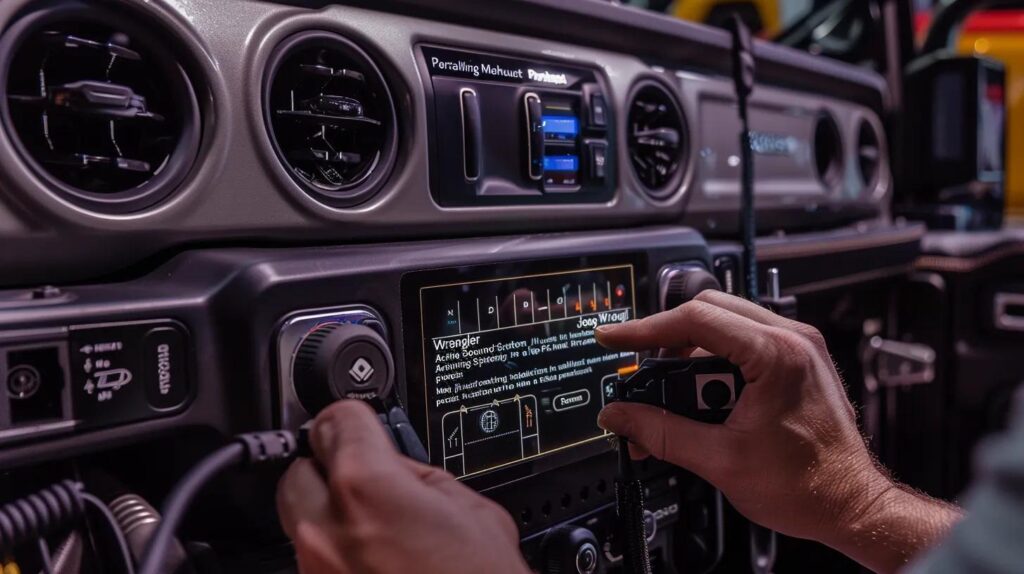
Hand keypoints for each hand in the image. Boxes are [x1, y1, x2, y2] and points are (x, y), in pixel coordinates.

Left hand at [276, 400, 529, 573]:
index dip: (355, 418)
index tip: (360, 425)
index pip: (335, 419)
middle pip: (297, 469)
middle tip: (366, 479)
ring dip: (329, 515)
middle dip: (330, 468)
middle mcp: (325, 530)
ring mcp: (314, 573)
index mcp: (367, 487)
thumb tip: (395, 463)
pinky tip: (374, 565)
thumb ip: (421, 474)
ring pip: (298, 521)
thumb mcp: (474, 510)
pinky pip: (311, 563)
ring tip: (376, 530)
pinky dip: (334, 556)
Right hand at [595, 290, 959, 572]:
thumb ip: (661, 433)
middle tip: (642, 376)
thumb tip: (621, 416)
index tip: (614, 338)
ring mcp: (796, 348)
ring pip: (723, 326)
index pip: (694, 319)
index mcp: (777, 354)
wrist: (851, 505)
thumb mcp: (720, 460)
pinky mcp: (795, 361)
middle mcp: (791, 340)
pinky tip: (703, 401)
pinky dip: (713, 365)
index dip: (644, 329)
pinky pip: (741, 344)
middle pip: (707, 312)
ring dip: (690, 357)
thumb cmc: (808, 486)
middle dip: (666, 342)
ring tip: (678, 403)